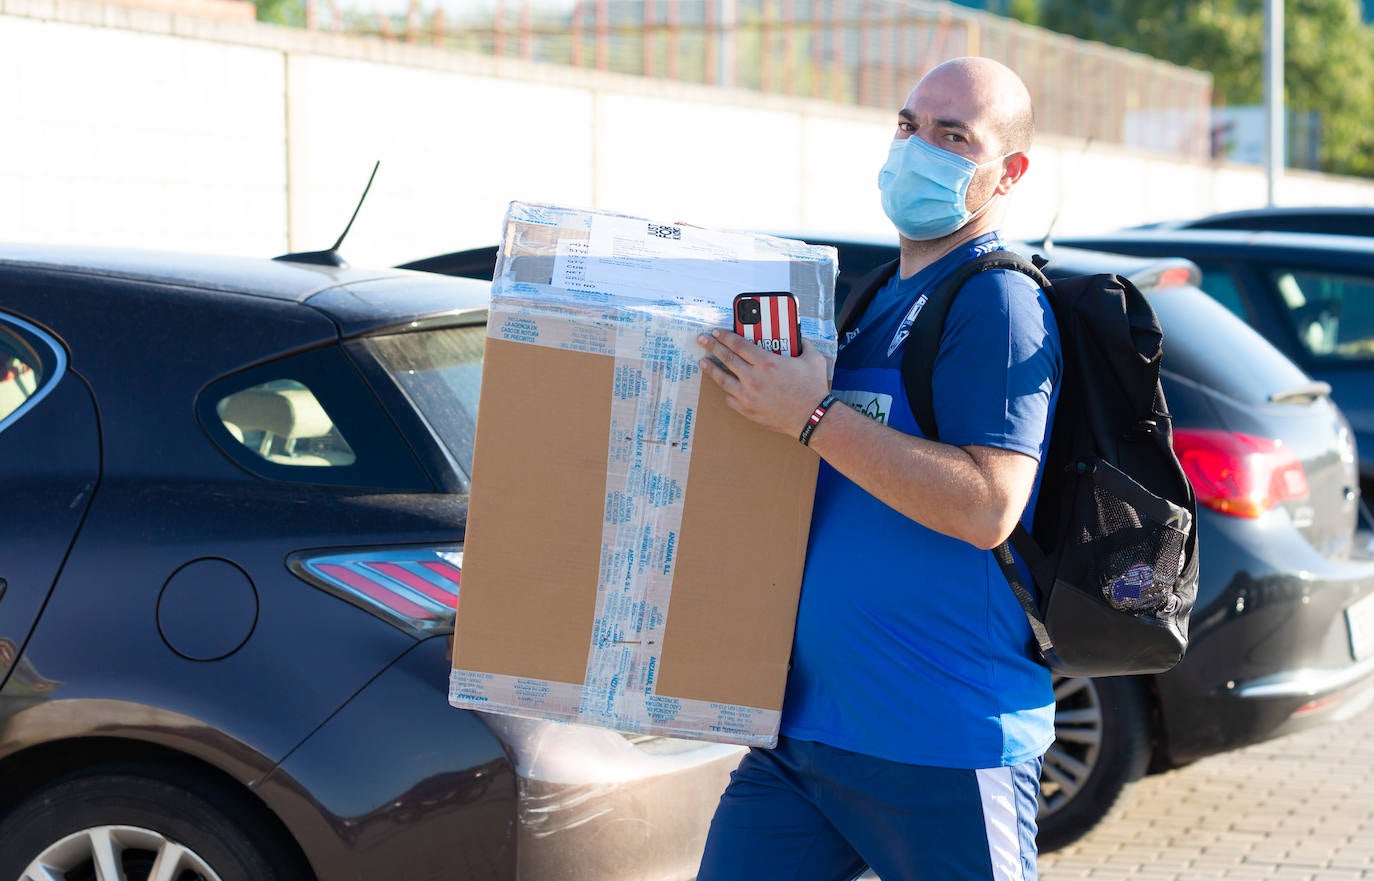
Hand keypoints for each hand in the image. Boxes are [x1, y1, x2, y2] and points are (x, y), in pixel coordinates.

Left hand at [697, 329, 830, 437]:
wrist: (812, 417)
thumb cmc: (813, 388)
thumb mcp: (813, 359)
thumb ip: (804, 344)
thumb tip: (799, 337)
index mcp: (766, 362)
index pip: (739, 345)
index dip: (725, 336)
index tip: (716, 331)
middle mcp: (753, 378)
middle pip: (726, 358)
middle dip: (712, 346)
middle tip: (702, 340)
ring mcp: (748, 396)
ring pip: (722, 379)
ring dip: (711, 369)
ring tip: (703, 362)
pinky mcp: (747, 410)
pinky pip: (730, 399)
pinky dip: (727, 391)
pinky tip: (724, 386)